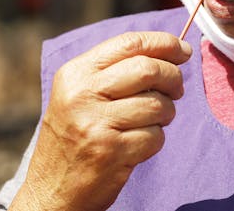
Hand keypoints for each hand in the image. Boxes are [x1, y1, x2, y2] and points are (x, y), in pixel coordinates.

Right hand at [9, 31, 191, 210]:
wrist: (50, 190)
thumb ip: (115, 70)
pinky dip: (157, 138)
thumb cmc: (73, 136)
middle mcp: (82, 95)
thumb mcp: (78, 93)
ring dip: (167, 112)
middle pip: (148, 69)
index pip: (129, 43)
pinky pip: (155, 136)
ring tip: (155, 119)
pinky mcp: (112, 152)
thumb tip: (168, 51)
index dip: (163, 43)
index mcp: (75, 74)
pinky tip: (140, 142)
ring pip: (157, 104)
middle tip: (177, 88)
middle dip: (173, 76)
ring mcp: (96, 124)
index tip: (183, 50)